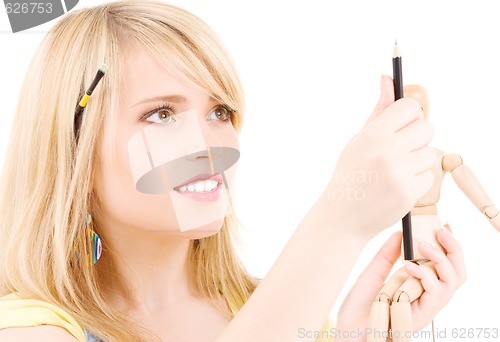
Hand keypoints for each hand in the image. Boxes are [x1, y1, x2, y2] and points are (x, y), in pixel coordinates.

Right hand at [325, 76, 436, 237]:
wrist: (342, 217)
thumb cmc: (350, 175)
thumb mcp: (358, 140)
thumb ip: (379, 110)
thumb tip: (388, 78)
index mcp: (373, 135)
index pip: (410, 108)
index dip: (409, 114)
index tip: (402, 123)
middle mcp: (387, 152)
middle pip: (427, 127)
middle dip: (418, 136)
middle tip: (401, 148)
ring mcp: (400, 174)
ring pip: (430, 153)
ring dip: (418, 160)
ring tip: (396, 170)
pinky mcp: (409, 194)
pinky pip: (429, 176)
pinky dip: (417, 180)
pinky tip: (398, 186)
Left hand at [335, 225, 465, 340]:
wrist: (348, 332)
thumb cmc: (360, 308)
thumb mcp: (372, 275)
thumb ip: (386, 256)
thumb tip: (400, 233)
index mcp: (418, 286)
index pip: (444, 266)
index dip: (449, 247)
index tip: (444, 226)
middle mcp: (426, 297)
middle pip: (457, 273)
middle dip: (454, 249)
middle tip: (441, 231)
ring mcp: (425, 307)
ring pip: (452, 281)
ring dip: (440, 258)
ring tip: (423, 245)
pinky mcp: (420, 316)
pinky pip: (434, 292)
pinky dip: (424, 274)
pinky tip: (408, 265)